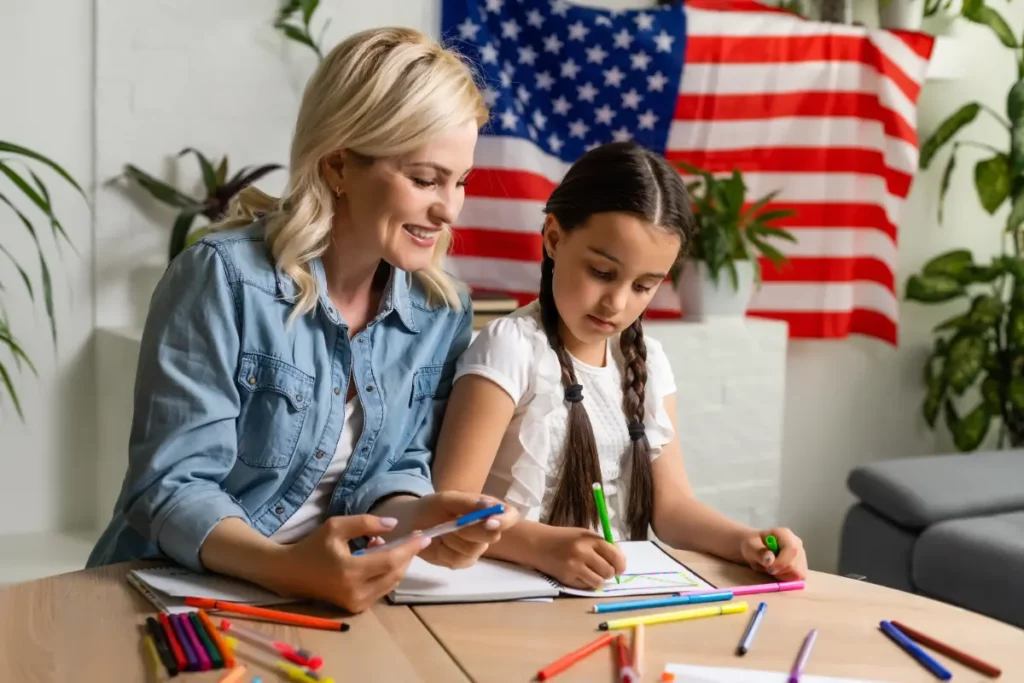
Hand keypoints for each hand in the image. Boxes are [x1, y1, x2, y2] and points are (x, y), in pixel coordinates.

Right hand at [271, 514, 431, 612]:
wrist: (290, 573)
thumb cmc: (313, 546)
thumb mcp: (336, 526)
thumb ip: (366, 523)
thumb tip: (393, 525)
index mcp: (350, 571)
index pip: (391, 560)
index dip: (409, 548)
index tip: (423, 536)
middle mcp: (355, 592)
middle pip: (395, 573)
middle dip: (407, 555)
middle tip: (412, 538)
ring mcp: (356, 604)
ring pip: (391, 583)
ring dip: (397, 564)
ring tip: (389, 545)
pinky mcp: (356, 608)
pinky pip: (382, 589)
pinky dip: (387, 574)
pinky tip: (380, 559)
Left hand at [411, 492, 519, 568]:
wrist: (411, 523)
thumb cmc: (431, 507)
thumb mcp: (446, 499)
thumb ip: (467, 502)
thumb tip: (490, 506)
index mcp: (488, 509)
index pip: (510, 515)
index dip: (504, 520)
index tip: (489, 522)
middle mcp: (487, 530)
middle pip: (492, 536)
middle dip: (468, 531)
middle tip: (450, 525)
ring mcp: (476, 548)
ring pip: (473, 551)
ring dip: (452, 541)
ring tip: (441, 532)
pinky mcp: (463, 562)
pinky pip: (460, 561)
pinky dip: (445, 553)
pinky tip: (439, 544)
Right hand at [535, 526, 626, 590]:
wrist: (537, 543)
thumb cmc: (563, 538)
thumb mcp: (584, 535)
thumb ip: (602, 545)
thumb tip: (620, 560)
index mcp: (589, 539)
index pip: (615, 555)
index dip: (621, 564)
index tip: (619, 568)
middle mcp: (583, 552)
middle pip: (609, 571)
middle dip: (610, 573)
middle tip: (605, 571)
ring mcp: (574, 566)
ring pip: (599, 582)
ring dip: (599, 580)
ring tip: (593, 574)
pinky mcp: (567, 578)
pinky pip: (586, 586)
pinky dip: (588, 583)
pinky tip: (581, 576)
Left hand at [739, 527, 807, 580]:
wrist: (754, 547)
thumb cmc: (752, 544)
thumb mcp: (750, 546)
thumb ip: (759, 552)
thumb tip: (769, 560)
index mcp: (785, 534)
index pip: (792, 549)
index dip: (782, 562)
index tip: (769, 569)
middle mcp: (797, 543)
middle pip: (796, 564)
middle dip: (780, 571)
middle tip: (766, 568)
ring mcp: (801, 555)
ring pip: (798, 573)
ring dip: (782, 575)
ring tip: (771, 568)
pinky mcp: (801, 566)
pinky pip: (798, 578)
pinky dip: (786, 578)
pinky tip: (777, 571)